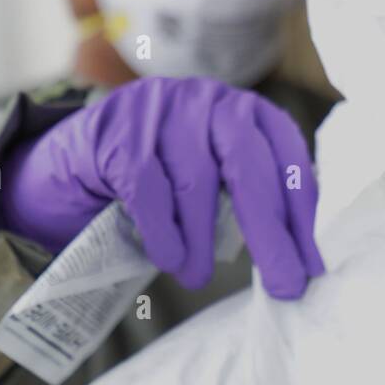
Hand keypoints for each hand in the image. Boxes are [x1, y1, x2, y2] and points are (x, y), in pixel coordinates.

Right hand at [0, 77, 322, 297]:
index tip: (311, 264)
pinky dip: (162, 230)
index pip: (286, 155)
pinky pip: (146, 186)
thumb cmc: (158, 182)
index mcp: (244, 111)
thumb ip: (248, 204)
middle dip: (270, 229)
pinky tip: (169, 259)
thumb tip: (297, 263)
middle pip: (249, 165)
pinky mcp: (116, 130)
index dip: (301, 211)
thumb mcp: (211, 184)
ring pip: (197, 178)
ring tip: (199, 277)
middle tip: (283, 284)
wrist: (72, 163)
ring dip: (203, 237)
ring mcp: (162, 108)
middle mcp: (208, 100)